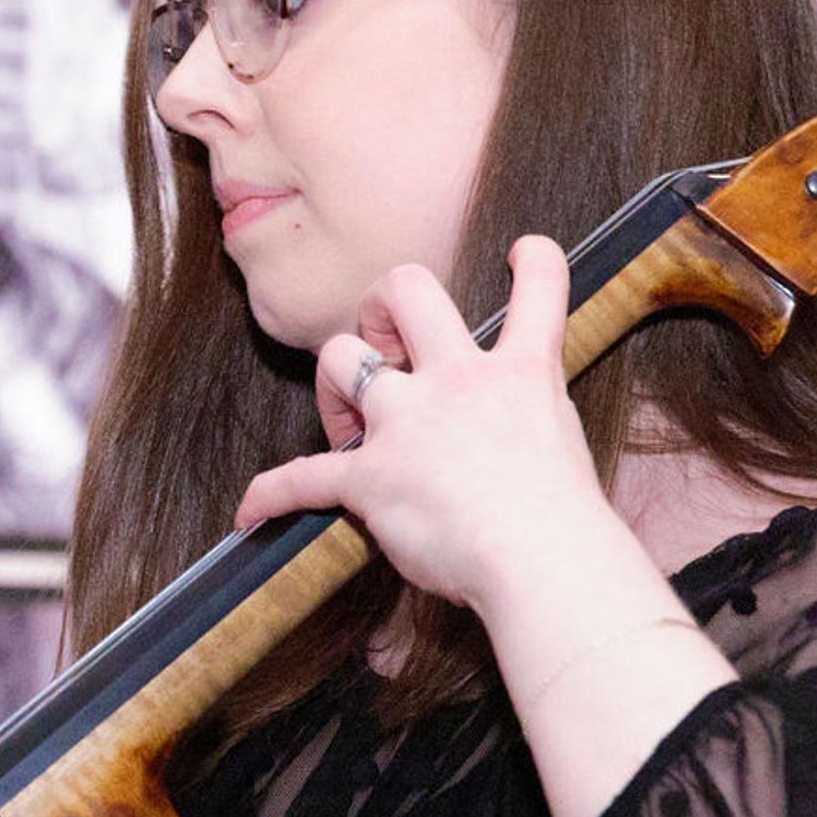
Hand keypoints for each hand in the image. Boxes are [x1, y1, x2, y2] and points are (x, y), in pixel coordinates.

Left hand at [231, 237, 609, 614]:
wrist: (544, 561)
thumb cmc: (565, 524)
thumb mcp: (565, 446)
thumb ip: (529, 420)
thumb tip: (509, 434)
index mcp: (522, 373)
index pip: (541, 285)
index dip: (533, 259)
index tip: (520, 254)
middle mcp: (459, 380)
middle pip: (407, 288)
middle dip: (381, 304)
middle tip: (384, 344)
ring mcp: (408, 422)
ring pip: (340, 358)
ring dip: (333, 385)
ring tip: (345, 425)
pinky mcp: (369, 476)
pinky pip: (299, 477)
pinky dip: (270, 494)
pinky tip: (251, 511)